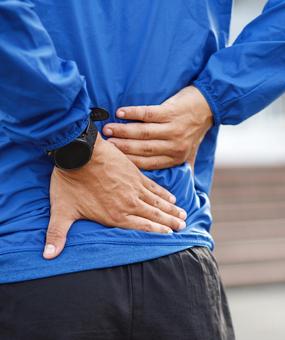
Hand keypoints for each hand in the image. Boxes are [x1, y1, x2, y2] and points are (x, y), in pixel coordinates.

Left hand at [44, 134, 186, 258]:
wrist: (79, 152)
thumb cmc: (70, 182)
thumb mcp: (61, 210)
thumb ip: (57, 234)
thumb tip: (47, 256)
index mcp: (115, 216)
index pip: (142, 227)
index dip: (158, 232)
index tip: (171, 236)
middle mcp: (129, 204)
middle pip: (154, 216)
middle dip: (170, 223)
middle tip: (183, 226)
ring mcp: (134, 188)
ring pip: (157, 203)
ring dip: (171, 210)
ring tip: (183, 215)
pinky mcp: (135, 174)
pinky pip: (154, 187)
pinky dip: (164, 193)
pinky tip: (171, 197)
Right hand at [103, 86, 212, 169]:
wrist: (208, 106)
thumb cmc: (194, 130)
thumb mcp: (189, 152)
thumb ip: (178, 166)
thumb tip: (169, 187)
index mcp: (175, 158)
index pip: (148, 163)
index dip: (129, 162)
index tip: (113, 161)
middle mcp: (174, 145)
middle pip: (143, 149)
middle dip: (122, 147)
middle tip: (106, 145)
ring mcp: (173, 128)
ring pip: (143, 132)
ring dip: (123, 131)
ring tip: (108, 129)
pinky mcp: (171, 112)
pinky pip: (148, 113)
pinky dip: (133, 113)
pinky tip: (120, 113)